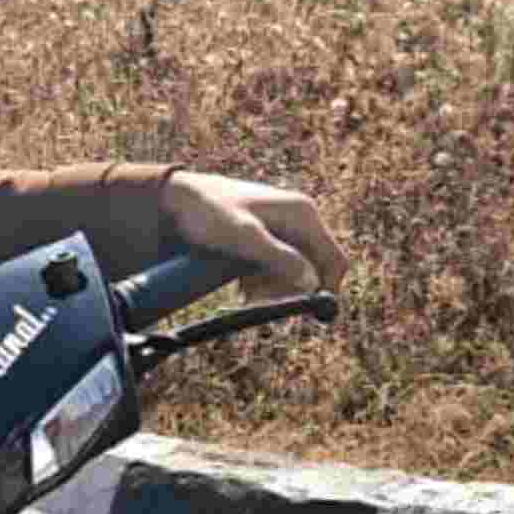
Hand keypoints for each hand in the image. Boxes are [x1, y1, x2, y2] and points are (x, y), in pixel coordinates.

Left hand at [162, 171, 346, 297]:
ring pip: (296, 275)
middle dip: (292, 291)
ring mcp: (284, 229)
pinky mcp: (268, 240)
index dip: (326, 290)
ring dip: (275, 290)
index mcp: (303, 214)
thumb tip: (312, 282)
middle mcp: (299, 220)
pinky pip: (279, 271)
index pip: (335, 261)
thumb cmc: (209, 214)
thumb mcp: (244, 238)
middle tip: (260, 299)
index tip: (304, 312)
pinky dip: (264, 283)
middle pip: (315, 271)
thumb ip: (279, 258)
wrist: (178, 201)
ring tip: (246, 291)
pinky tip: (243, 285)